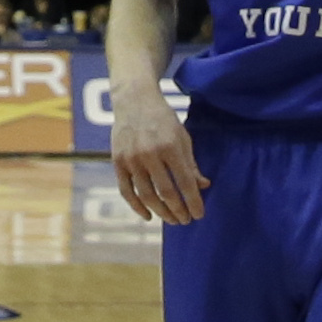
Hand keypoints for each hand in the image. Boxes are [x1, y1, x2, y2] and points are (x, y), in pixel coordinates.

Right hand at [108, 79, 206, 225]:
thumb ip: (191, 163)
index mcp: (170, 146)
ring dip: (161, 212)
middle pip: (166, 192)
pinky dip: (136, 207)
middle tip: (186, 221)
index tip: (199, 215)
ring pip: (147, 195)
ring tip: (172, 220)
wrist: (134, 100)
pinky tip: (148, 216)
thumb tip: (203, 186)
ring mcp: (132, 158)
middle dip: (178, 210)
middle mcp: (150, 153)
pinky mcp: (117, 162)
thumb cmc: (163, 119)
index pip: (185, 182)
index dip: (193, 202)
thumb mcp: (182, 137)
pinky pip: (126, 191)